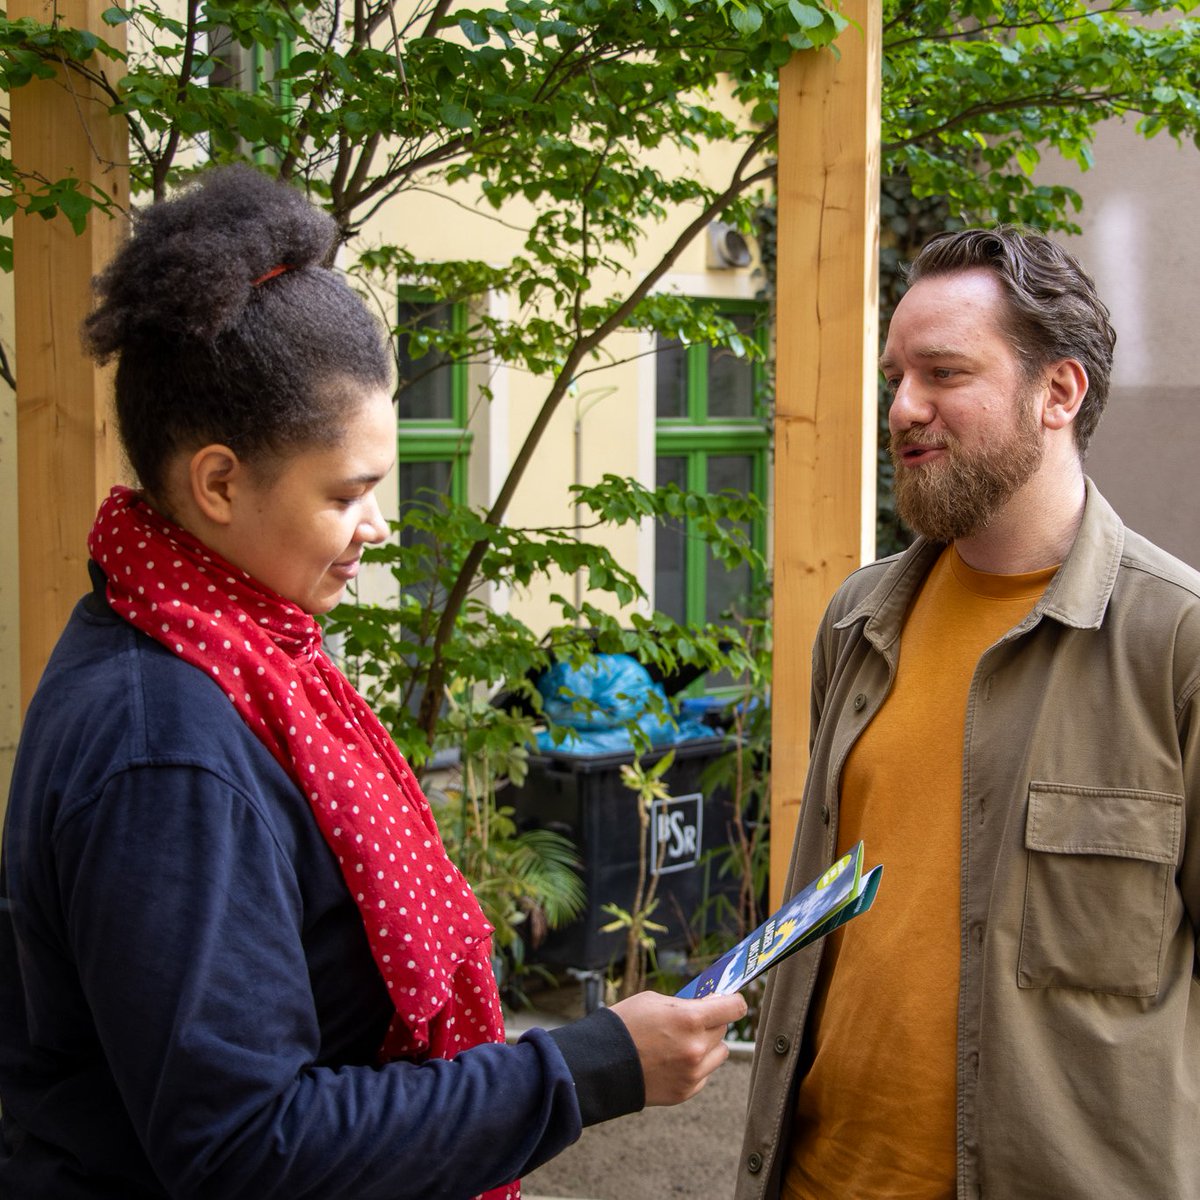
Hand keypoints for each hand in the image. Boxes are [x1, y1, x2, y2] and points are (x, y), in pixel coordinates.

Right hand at [609, 990, 746, 1106]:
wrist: (601, 1065)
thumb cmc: (625, 1025)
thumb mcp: (654, 1001)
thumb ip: (685, 1004)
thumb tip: (708, 1004)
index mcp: (690, 1019)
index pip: (734, 1008)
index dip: (733, 1002)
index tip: (730, 1001)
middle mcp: (697, 1048)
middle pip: (723, 1029)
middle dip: (711, 1022)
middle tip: (692, 1020)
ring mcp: (693, 1073)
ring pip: (719, 1053)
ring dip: (707, 1045)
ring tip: (682, 1042)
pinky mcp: (686, 1092)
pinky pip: (704, 1074)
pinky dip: (695, 1066)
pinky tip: (672, 1061)